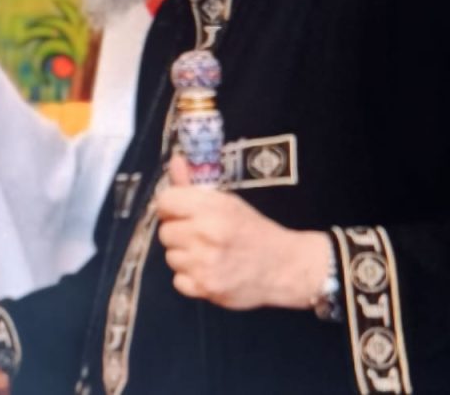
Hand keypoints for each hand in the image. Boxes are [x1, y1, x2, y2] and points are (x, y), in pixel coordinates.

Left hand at [156, 154, 329, 310]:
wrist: (284, 267)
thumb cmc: (253, 231)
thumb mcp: (228, 202)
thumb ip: (193, 185)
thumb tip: (174, 161)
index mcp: (212, 208)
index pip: (165, 202)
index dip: (170, 206)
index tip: (180, 212)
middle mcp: (205, 234)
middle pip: (164, 232)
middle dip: (179, 232)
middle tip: (199, 235)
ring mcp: (204, 264)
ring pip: (170, 257)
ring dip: (184, 256)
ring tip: (207, 253)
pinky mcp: (205, 288)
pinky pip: (179, 281)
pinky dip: (190, 278)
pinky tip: (208, 271)